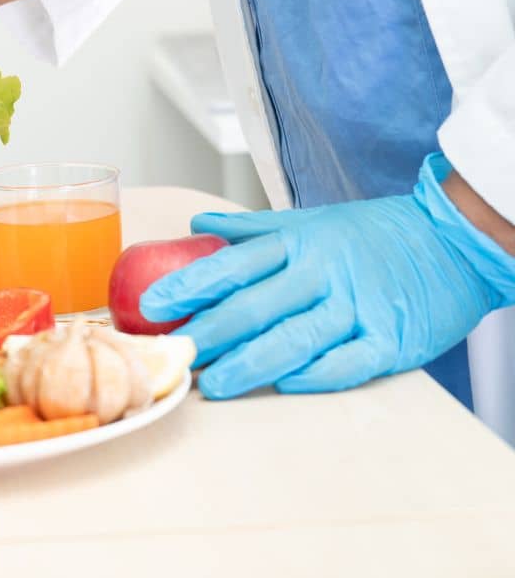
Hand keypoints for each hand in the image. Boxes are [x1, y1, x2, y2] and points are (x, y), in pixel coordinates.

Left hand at [141, 154, 514, 398]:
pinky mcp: (391, 339)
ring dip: (250, 363)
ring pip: (296, 338)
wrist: (453, 240)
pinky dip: (317, 374)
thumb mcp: (311, 221)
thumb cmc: (374, 234)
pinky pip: (349, 362)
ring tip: (212, 383)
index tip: (152, 305)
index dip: (190, 285)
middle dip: (211, 332)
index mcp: (299, 243)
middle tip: (175, 354)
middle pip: (257, 305)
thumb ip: (252, 230)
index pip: (233, 265)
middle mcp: (323, 273)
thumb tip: (195, 225)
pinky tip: (285, 385)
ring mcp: (358, 306)